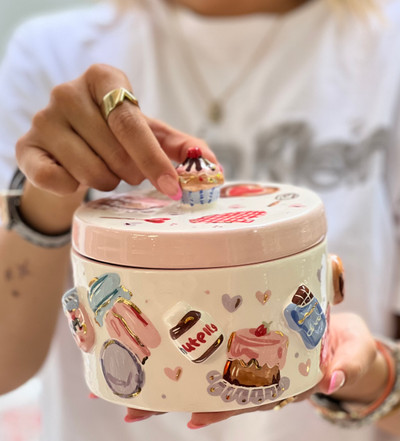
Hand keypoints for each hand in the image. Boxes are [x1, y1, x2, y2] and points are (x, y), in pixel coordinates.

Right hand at [16, 64, 215, 197]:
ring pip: (90, 170)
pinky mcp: (27, 147)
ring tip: (105, 170)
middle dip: (131, 172)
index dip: (154, 159)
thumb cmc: (115, 137)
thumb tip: (214, 166)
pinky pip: (56, 180)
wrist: (69, 146)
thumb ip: (182, 147)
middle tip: (129, 172)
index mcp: (103, 78)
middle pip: (114, 151)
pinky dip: (73, 187)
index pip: (131, 123)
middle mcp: (68, 91)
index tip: (173, 187)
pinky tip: (74, 177)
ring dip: (107, 180)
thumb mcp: (151, 135)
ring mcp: (43, 118)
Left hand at [124, 312, 384, 427]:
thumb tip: (333, 379)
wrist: (344, 333)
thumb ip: (346, 366)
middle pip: (212, 393)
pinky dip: (181, 352)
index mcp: (283, 383)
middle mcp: (258, 376)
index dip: (220, 411)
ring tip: (124, 381)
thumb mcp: (353, 356)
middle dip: (172, 400)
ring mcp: (247, 360)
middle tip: (132, 408)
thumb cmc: (349, 348)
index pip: (247, 402)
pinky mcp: (241, 339)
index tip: (191, 419)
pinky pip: (209, 348)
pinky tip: (150, 351)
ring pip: (202, 373)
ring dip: (165, 378)